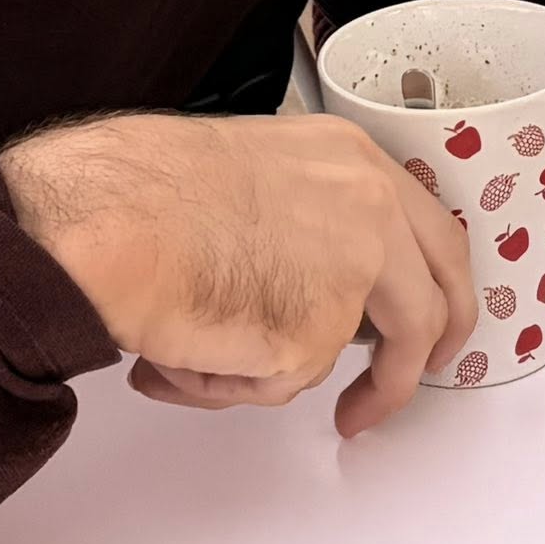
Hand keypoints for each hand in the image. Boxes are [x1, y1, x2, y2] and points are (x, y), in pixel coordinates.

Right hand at [0, 112, 476, 438]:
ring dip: (289, 371)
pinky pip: (285, 382)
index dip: (433, 285)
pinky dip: (233, 382)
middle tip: (401, 385)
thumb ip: (307, 222)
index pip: (430, 230)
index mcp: (352, 158)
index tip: (423, 318)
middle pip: (438, 297)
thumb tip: (304, 287)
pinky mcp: (317, 335)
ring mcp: (352, 272)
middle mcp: (370, 207)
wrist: (106, 218)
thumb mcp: (259, 173)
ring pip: (349, 350)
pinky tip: (185, 352)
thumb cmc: (144, 192)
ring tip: (210, 360)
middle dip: (427, 353)